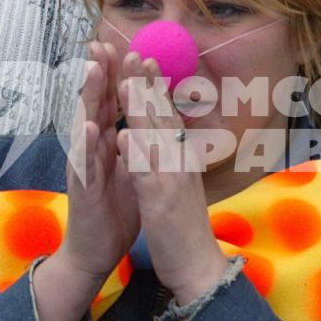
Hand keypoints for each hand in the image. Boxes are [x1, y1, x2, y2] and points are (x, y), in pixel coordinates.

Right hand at [32, 43, 139, 320]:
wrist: (96, 251)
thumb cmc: (114, 210)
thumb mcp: (131, 171)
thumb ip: (135, 144)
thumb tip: (148, 120)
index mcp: (109, 144)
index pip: (115, 104)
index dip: (121, 77)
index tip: (128, 48)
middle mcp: (93, 150)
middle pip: (97, 105)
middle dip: (100, 74)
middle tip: (101, 42)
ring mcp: (85, 167)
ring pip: (87, 126)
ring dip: (89, 98)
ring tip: (92, 69)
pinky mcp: (82, 189)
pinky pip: (85, 164)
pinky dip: (88, 145)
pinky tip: (91, 128)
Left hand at [116, 53, 227, 304]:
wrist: (197, 266)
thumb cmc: (184, 228)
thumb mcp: (178, 186)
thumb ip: (169, 159)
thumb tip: (157, 135)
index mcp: (183, 159)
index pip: (169, 116)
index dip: (157, 87)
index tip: (146, 59)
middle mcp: (181, 164)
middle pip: (163, 118)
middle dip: (148, 86)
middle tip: (137, 54)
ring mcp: (173, 182)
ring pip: (155, 140)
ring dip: (140, 111)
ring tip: (126, 83)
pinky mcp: (162, 204)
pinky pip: (146, 176)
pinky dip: (134, 156)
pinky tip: (122, 139)